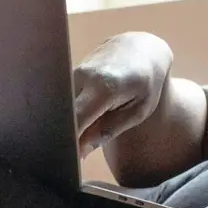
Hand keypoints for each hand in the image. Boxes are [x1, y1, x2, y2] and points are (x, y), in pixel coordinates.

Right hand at [72, 32, 172, 156]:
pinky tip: (86, 114)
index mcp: (104, 87)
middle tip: (77, 151)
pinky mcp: (68, 73)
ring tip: (89, 127)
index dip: (70, 141)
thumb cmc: (145, 83)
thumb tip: (81, 150)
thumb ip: (108, 131)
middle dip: (67, 135)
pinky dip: (71, 112)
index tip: (71, 158)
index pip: (76, 120)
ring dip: (70, 123)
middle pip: (64, 115)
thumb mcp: (137, 111)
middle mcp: (82, 76)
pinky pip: (64, 99)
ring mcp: (73, 72)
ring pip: (62, 108)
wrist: (141, 49)